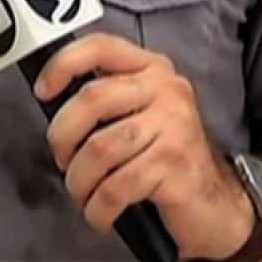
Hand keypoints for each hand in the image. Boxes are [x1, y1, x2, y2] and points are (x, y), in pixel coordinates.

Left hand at [35, 33, 255, 261]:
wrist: (218, 202)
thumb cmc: (167, 158)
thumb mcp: (143, 115)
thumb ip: (107, 98)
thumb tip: (52, 99)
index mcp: (153, 69)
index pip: (100, 47)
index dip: (62, 65)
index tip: (43, 91)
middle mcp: (167, 90)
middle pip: (90, 99)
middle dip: (62, 137)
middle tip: (64, 160)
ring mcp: (174, 126)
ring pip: (98, 148)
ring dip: (79, 181)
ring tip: (82, 193)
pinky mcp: (174, 164)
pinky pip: (115, 187)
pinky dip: (98, 208)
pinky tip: (101, 214)